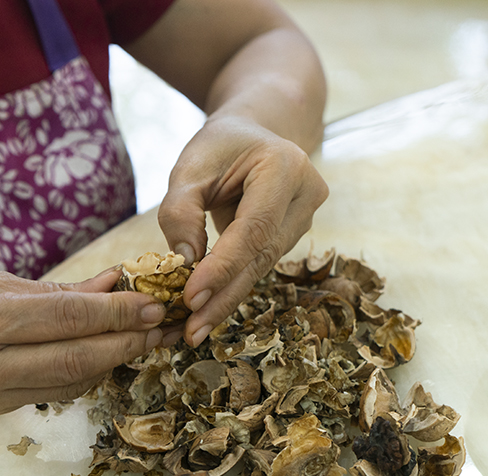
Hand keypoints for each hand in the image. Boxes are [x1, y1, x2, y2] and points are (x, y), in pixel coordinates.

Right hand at [0, 267, 166, 414]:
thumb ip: (51, 289)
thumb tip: (113, 281)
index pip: (64, 319)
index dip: (116, 312)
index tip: (153, 303)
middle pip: (76, 358)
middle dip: (128, 343)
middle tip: (165, 326)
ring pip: (72, 381)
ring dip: (116, 360)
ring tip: (148, 338)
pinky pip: (55, 391)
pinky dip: (88, 371)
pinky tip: (109, 352)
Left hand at [157, 116, 328, 345]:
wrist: (253, 133)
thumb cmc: (219, 146)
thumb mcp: (190, 167)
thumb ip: (181, 211)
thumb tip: (184, 262)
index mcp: (285, 166)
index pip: (254, 227)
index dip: (224, 266)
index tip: (191, 297)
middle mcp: (306, 194)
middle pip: (262, 255)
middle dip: (224, 294)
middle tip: (191, 329)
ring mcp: (306, 217)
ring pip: (262, 266)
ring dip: (226, 298)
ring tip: (194, 328)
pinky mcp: (294, 235)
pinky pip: (260, 264)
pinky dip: (232, 286)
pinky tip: (207, 310)